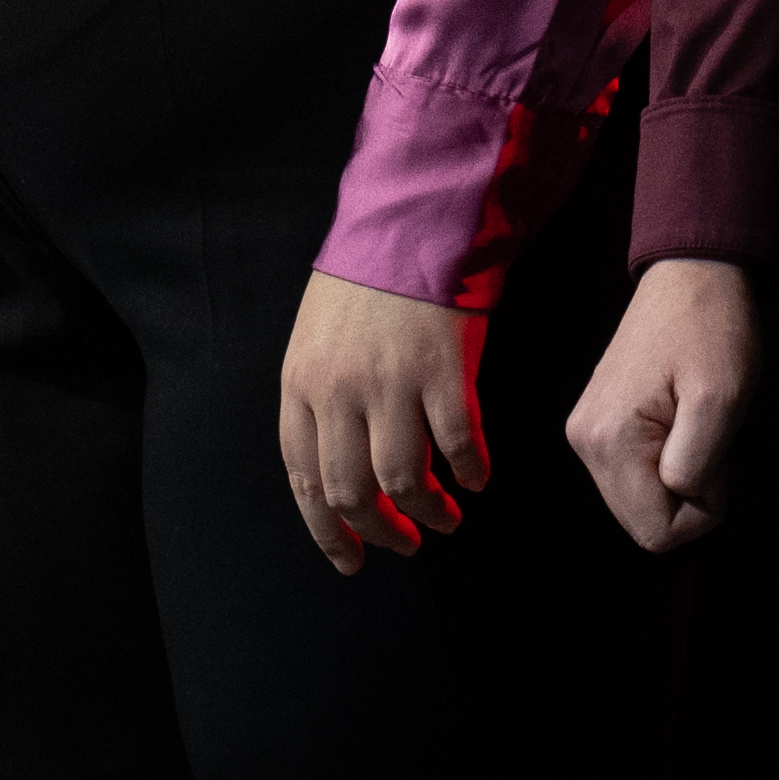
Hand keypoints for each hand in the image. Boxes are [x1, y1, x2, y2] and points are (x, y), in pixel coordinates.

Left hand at [277, 272, 490, 573]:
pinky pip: (459, 446)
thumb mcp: (316, 340)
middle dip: (381, 531)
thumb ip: (320, 401)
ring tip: (447, 518)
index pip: (304, 481)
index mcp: (301, 385)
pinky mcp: (443, 371)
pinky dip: (471, 473)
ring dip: (430, 513)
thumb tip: (339, 471)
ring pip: (405, 481)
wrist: (410, 221)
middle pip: (352, 492)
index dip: (327, 531)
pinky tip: (478, 478)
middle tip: (405, 542)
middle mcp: (339, 390)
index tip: (352, 558)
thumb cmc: (364, 281)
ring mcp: (391, 382)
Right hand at [571, 257, 764, 555]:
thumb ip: (697, 466)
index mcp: (609, 441)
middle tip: (707, 440)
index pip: (657, 533)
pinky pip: (632, 477)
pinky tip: (677, 422)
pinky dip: (664, 464)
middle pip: (643, 524)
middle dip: (687, 498)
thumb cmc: (713, 330)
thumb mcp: (722, 399)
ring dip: (677, 481)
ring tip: (693, 426)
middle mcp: (584, 442)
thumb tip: (679, 497)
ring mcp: (585, 433)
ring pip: (638, 503)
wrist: (692, 273)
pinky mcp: (596, 424)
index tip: (716, 458)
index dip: (701, 511)